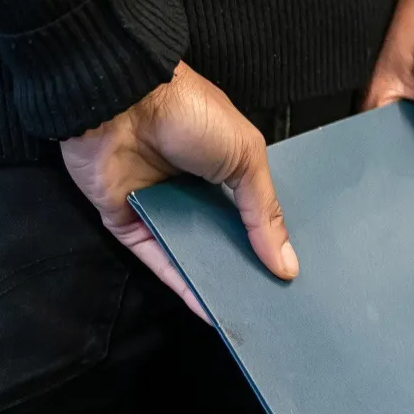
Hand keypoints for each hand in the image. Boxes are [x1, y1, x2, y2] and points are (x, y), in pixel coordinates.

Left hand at [62, 62, 295, 319]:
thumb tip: (286, 263)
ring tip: (245, 311)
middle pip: (220, 236)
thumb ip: (264, 213)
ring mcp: (158, 206)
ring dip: (214, 280)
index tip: (290, 271)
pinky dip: (181, 284)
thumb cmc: (189, 112)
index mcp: (222, 163)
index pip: (249, 211)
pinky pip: (157, 260)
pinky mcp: (127, 223)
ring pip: (189, 253)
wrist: (124, 101)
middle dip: (243, 266)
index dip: (269, 239)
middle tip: (271, 301)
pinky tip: (208, 307)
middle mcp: (191, 187)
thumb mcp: (246, 157)